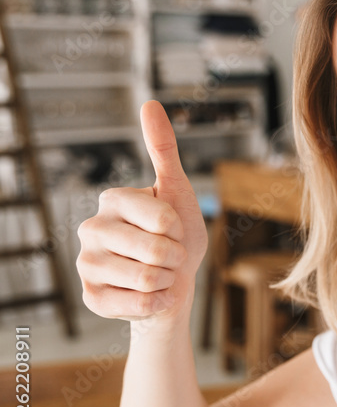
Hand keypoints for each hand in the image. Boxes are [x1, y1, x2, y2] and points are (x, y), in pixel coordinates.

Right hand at [77, 101, 207, 321]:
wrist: (174, 282)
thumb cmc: (177, 235)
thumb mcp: (177, 190)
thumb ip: (164, 149)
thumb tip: (150, 103)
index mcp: (112, 199)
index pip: (164, 218)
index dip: (180, 229)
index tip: (173, 228)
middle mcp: (91, 228)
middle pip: (156, 250)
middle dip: (176, 257)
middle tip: (168, 255)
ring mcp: (87, 264)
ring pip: (147, 279)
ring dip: (167, 280)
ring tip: (159, 273)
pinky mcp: (91, 297)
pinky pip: (139, 304)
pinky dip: (157, 302)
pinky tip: (151, 295)